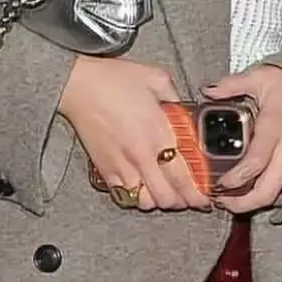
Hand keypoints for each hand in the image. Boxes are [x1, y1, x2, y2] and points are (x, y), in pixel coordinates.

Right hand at [59, 57, 210, 212]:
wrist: (77, 84)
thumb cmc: (113, 79)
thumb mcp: (156, 79)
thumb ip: (176, 97)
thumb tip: (185, 109)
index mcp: (158, 134)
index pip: (184, 177)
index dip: (197, 193)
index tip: (205, 197)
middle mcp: (141, 156)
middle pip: (166, 198)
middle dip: (181, 201)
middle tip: (188, 196)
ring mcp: (121, 165)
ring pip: (145, 202)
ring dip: (158, 200)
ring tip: (164, 192)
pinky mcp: (104, 168)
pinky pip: (123, 195)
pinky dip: (135, 196)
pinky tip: (141, 186)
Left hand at [204, 65, 281, 212]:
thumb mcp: (261, 77)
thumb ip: (231, 85)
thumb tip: (206, 91)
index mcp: (276, 128)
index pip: (256, 163)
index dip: (235, 179)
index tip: (217, 184)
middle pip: (267, 192)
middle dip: (242, 204)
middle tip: (220, 201)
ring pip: (275, 193)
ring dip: (251, 200)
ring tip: (228, 195)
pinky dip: (264, 191)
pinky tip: (248, 186)